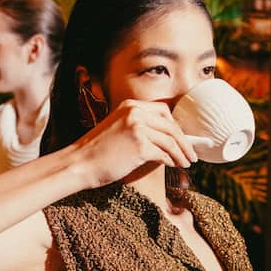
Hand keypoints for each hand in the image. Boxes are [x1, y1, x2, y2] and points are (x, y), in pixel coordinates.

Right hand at [73, 100, 197, 187]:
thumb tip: (164, 137)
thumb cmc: (97, 152)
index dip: (176, 127)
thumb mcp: (117, 128)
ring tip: (187, 163)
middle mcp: (135, 113)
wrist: (79, 164)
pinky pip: (164, 154)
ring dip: (182, 153)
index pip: (164, 111)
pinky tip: (173, 166)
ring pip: (171, 141)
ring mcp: (138, 128)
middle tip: (192, 154)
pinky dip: (171, 161)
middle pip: (172, 126)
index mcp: (130, 105)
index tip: (183, 139)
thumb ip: (137, 126)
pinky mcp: (139, 146)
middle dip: (185, 142)